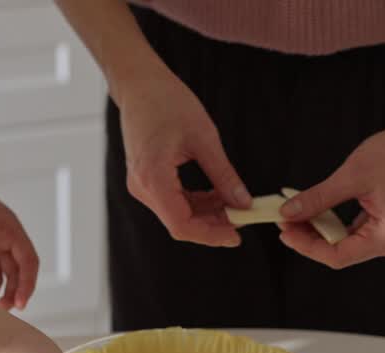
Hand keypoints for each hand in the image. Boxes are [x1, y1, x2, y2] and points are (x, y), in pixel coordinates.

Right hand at [115, 69, 250, 246]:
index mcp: (153, 179)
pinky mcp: (146, 180)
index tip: (237, 235)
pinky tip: (218, 195)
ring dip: (207, 214)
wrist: (140, 85)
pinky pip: (172, 202)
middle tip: (244, 219)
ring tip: (236, 205)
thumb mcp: (204, 139)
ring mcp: (142, 185)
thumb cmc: (168, 103)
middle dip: (213, 225)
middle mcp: (142, 188)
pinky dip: (196, 203)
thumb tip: (244, 203)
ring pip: (177, 215)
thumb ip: (223, 175)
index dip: (211, 235)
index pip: (182, 225)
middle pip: (180, 223)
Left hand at [278, 124, 384, 268]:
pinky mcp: (382, 224)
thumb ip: (318, 199)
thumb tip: (288, 213)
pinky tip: (312, 212)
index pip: (337, 256)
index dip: (307, 246)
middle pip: (339, 252)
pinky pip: (350, 232)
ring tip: (294, 215)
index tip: (284, 231)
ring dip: (317, 230)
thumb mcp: (351, 177)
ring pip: (342, 243)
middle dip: (309, 238)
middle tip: (284, 220)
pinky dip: (330, 223)